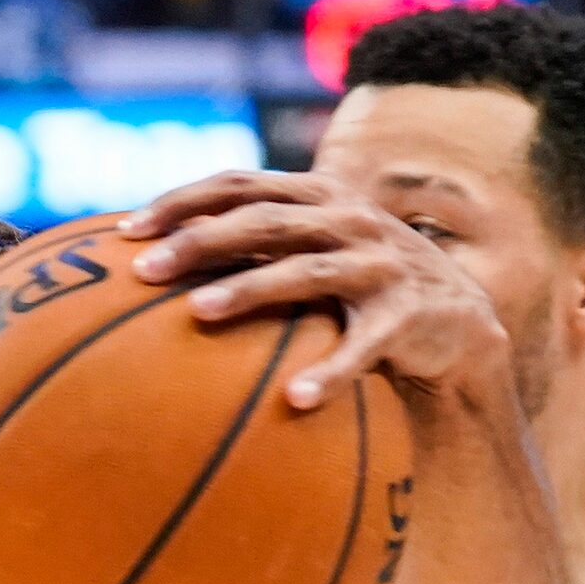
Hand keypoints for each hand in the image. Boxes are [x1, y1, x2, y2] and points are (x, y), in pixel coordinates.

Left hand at [123, 171, 511, 410]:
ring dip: (249, 290)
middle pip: (265, 220)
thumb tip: (157, 268)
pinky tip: (295, 400)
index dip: (183, 200)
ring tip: (198, 314)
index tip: (126, 231)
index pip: (241, 183)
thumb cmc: (362, 291)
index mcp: (319, 196)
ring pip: (305, 273)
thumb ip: (257, 247)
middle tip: (145, 271)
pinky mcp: (409, 315)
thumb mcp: (314, 254)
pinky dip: (330, 373)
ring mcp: (381, 264)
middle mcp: (350, 220)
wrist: (458, 323)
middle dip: (200, 241)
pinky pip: (363, 347)